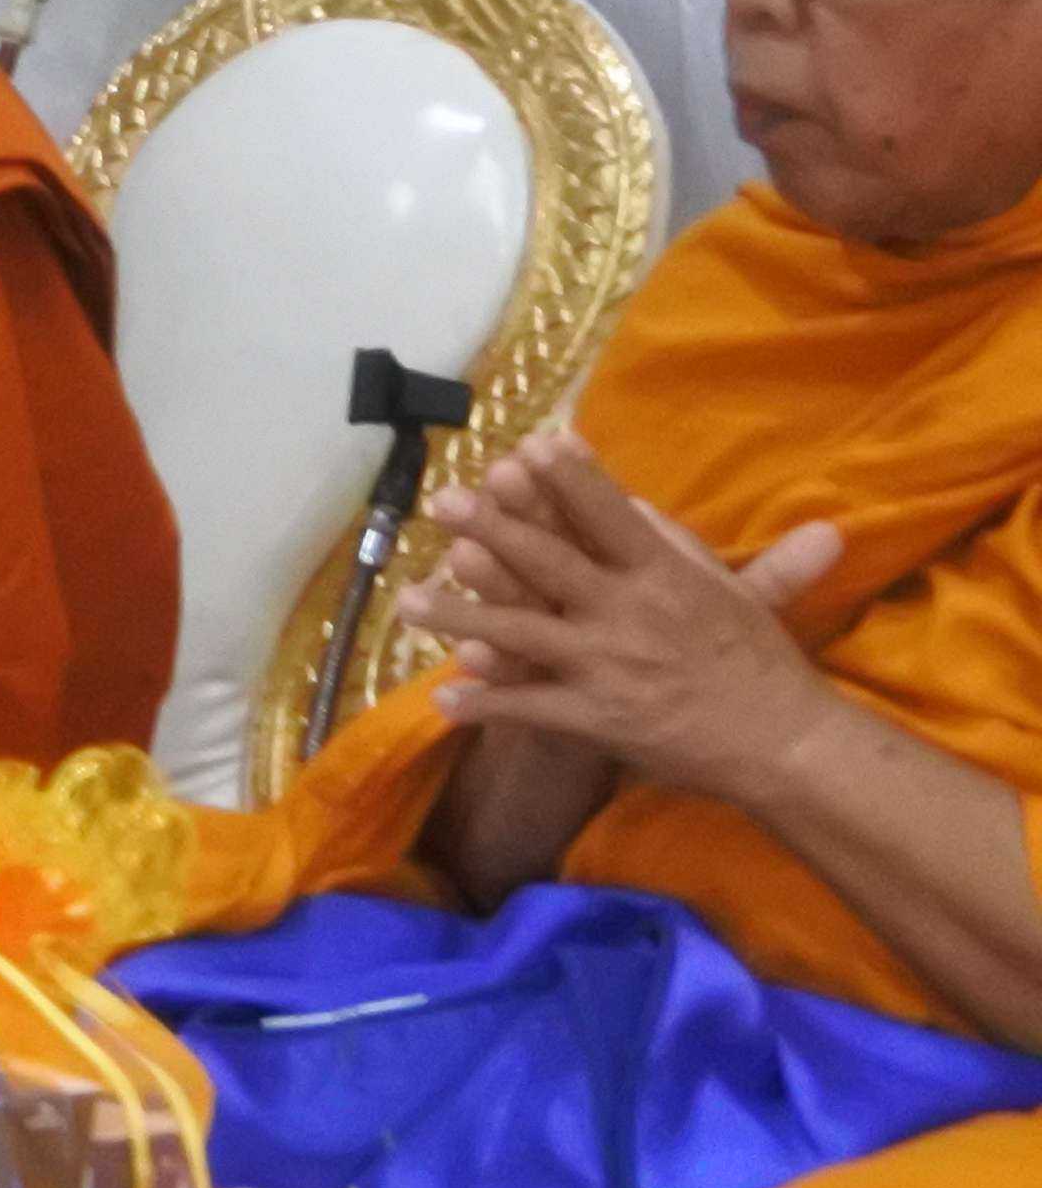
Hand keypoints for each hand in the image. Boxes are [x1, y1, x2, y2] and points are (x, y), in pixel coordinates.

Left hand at [405, 427, 848, 806]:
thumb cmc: (755, 657)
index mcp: (665, 575)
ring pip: (521, 634)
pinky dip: (485, 703)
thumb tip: (625, 496)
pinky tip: (441, 697)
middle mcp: (631, 613)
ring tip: (403, 602)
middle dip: (492, 529)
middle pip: (550, 562)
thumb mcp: (723, 587)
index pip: (611, 515)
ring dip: (459, 616)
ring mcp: (609, 668)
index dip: (569, 479)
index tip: (527, 444)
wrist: (784, 742)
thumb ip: (670, 542)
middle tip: (440, 501)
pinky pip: (529, 709)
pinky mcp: (598, 719)